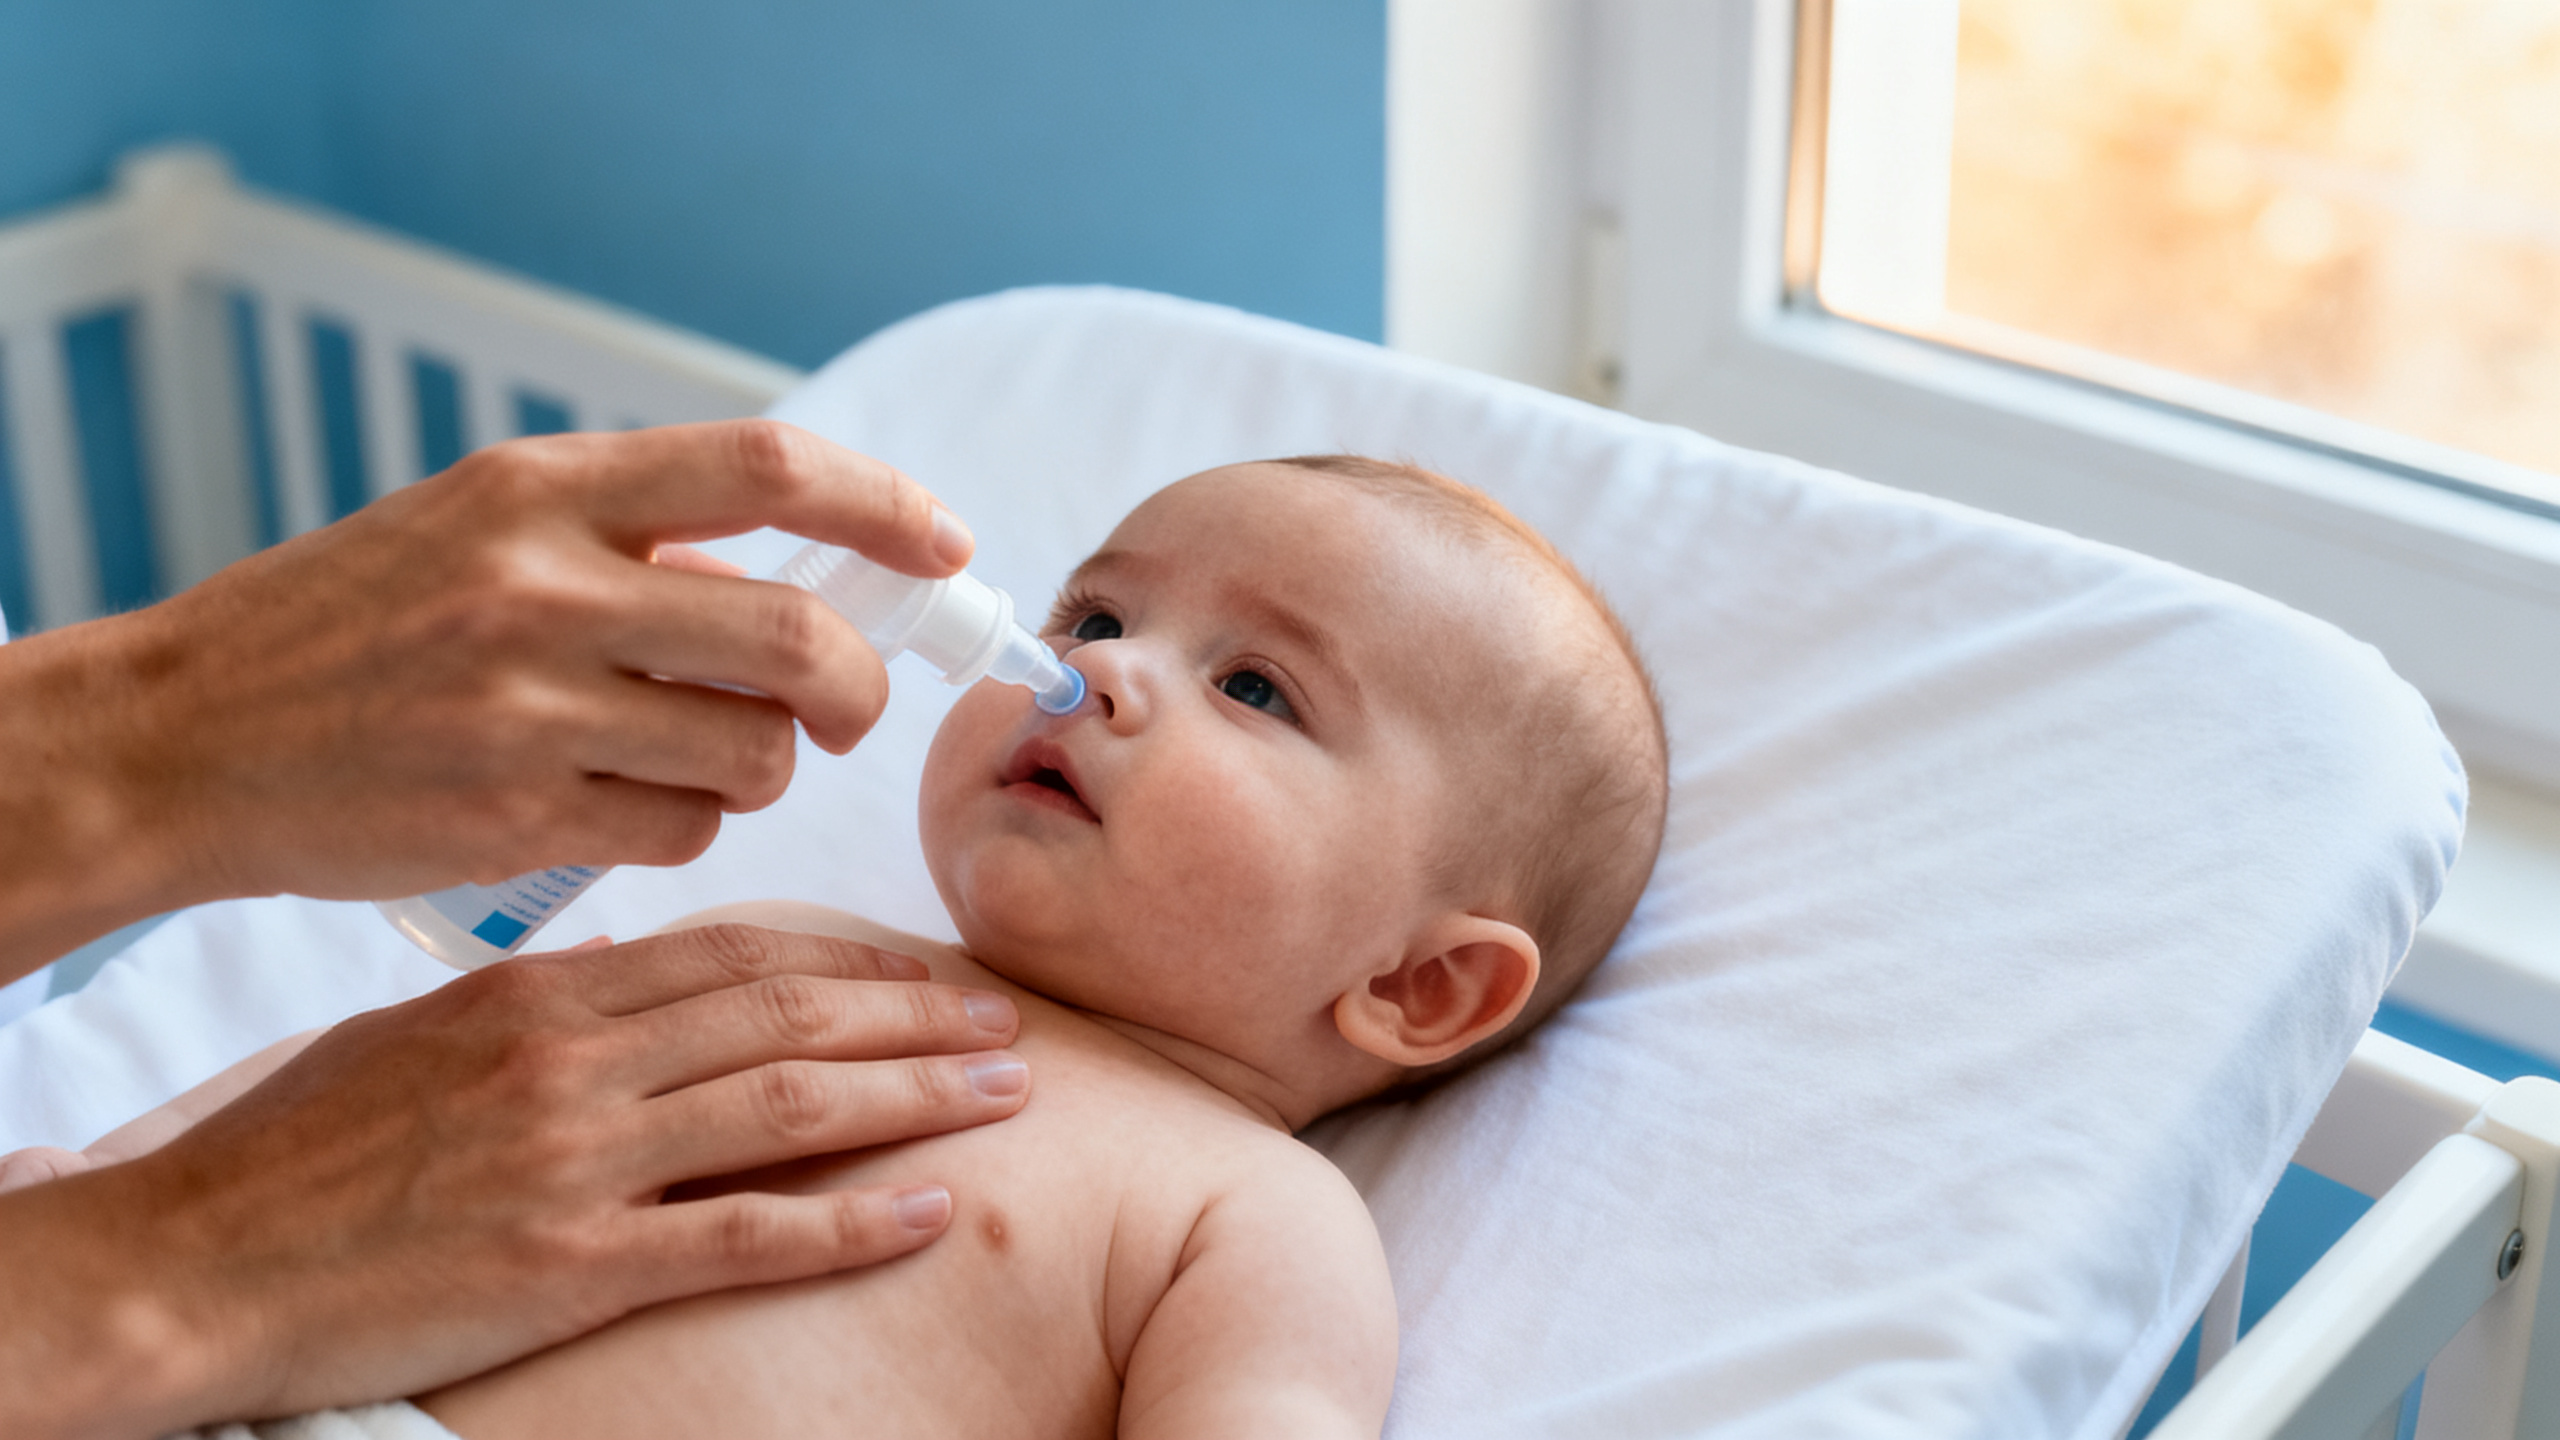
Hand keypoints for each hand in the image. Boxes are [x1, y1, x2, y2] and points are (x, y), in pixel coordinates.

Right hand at [0, 420, 972, 976]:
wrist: (182, 739)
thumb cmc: (350, 628)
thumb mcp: (475, 529)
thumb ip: (629, 536)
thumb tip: (809, 565)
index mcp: (541, 490)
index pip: (770, 469)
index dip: (886, 503)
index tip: (946, 543)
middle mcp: (539, 587)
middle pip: (797, 633)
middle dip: (858, 682)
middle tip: (847, 704)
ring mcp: (527, 711)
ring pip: (755, 750)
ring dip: (770, 766)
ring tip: (714, 758)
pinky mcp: (516, 821)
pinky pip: (687, 830)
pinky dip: (696, 825)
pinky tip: (638, 807)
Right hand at [0, 924, 1029, 1439]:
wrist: (193, 1260)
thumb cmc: (299, 1151)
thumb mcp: (426, 1035)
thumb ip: (545, 1006)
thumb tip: (633, 976)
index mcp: (545, 995)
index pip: (739, 953)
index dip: (854, 956)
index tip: (931, 965)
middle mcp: (578, 1062)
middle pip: (789, 1015)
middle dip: (915, 1013)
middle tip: (1007, 1015)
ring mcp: (581, 1162)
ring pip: (791, 1105)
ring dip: (916, 1095)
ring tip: (1009, 1087)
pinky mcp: (574, 1265)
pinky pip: (744, 1236)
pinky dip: (851, 1220)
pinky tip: (934, 1208)